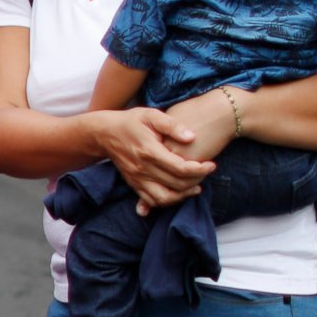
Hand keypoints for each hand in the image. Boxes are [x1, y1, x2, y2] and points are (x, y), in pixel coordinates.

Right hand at [94, 107, 216, 209]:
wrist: (105, 133)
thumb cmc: (131, 121)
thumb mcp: (151, 115)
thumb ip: (172, 125)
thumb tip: (192, 137)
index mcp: (149, 150)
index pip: (180, 167)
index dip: (200, 169)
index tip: (211, 164)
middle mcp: (143, 168)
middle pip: (176, 184)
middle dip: (197, 181)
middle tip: (206, 172)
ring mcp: (137, 179)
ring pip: (164, 198)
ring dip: (183, 196)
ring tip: (196, 187)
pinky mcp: (133, 184)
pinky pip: (151, 201)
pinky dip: (167, 202)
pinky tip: (178, 194)